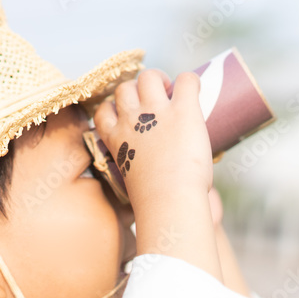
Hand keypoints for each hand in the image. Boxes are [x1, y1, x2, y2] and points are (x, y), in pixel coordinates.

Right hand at [93, 68, 221, 281]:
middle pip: (123, 89)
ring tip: (172, 91)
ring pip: (149, 77)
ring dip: (159, 79)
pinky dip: (191, 80)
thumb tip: (141, 221)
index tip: (128, 115)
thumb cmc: (154, 207)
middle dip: (136, 89)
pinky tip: (196, 88)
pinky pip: (186, 81)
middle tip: (155, 100)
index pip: (103, 111)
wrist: (171, 201)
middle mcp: (130, 120)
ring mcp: (156, 112)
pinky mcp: (184, 110)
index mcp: (114, 139)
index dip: (114, 108)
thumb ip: (136, 191)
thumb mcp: (132, 191)